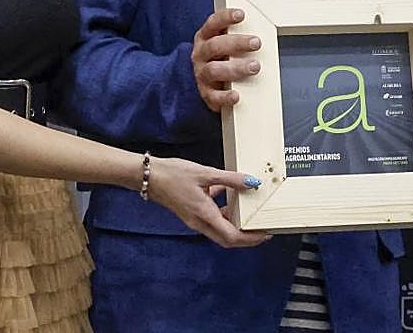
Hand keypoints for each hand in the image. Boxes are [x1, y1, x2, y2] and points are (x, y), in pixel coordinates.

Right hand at [145, 156, 270, 248]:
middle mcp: (199, 222)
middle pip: (227, 239)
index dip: (251, 239)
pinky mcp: (190, 214)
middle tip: (263, 231)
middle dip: (247, 239)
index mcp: (204, 215)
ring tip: (251, 215)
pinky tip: (229, 195)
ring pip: (219, 230)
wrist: (148, 176)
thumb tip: (252, 182)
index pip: (232, 236)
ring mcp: (193, 220)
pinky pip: (211, 219)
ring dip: (236, 227)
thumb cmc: (173, 174)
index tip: (265, 234)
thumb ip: (231, 179)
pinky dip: (224, 214)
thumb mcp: (205, 173)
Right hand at [191, 8, 260, 110]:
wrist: (207, 83)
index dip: (225, 18)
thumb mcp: (226, 42)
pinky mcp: (206, 93)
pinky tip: (236, 96)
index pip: (212, 24)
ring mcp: (201, 74)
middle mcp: (201, 54)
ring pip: (214, 70)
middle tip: (256, 43)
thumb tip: (265, 25)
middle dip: (236, 43)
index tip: (241, 14)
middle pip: (215, 46)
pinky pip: (213, 96)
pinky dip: (225, 96)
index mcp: (205, 37)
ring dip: (235, 68)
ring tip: (254, 67)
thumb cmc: (222, 57)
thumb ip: (239, 34)